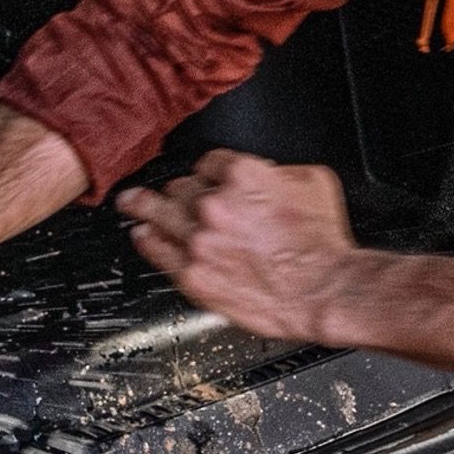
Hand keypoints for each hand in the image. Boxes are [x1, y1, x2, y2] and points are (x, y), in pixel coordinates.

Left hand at [114, 150, 361, 343]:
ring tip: (130, 203)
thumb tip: (268, 173)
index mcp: (243, 176)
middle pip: (181, 187)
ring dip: (143, 206)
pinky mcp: (194, 274)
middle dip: (182, 190)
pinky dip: (148, 241)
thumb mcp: (313, 183)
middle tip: (174, 194)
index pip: (209, 163)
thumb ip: (279, 172)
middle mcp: (214, 205)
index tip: (211, 181)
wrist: (323, 290)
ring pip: (160, 214)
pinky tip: (142, 235)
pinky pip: (159, 252)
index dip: (212, 173)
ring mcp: (199, 241)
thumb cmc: (322, 244)